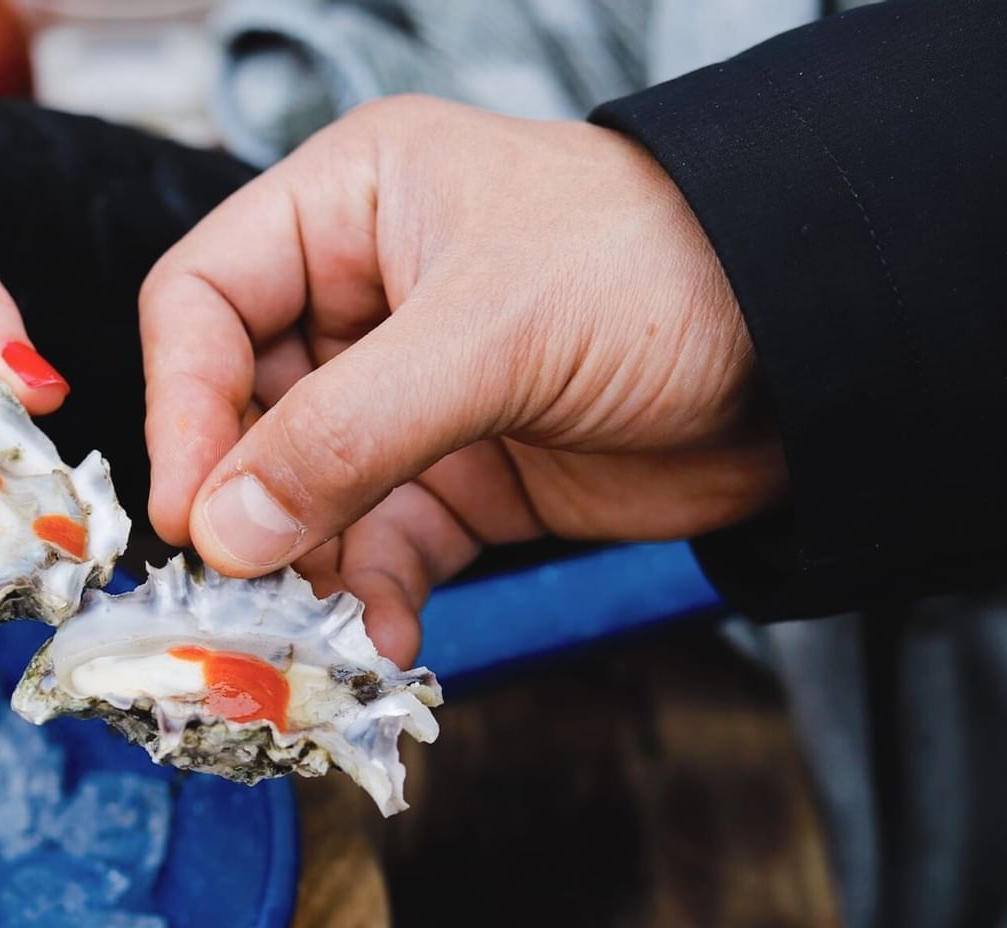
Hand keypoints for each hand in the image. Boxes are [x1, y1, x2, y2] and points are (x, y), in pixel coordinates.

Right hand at [139, 97, 783, 663]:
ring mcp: (411, 395)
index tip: (191, 511)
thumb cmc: (670, 273)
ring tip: (305, 641)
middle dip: (241, 511)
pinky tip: (377, 643)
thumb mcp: (494, 333)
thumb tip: (223, 530)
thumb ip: (347, 435)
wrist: (824, 352)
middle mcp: (365, 296)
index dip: (182, 405)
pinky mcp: (462, 476)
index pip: (204, 300)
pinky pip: (380, 546)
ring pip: (305, 496)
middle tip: (235, 599)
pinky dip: (370, 598)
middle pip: (243, 413)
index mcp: (352, 206)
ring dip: (301, 573)